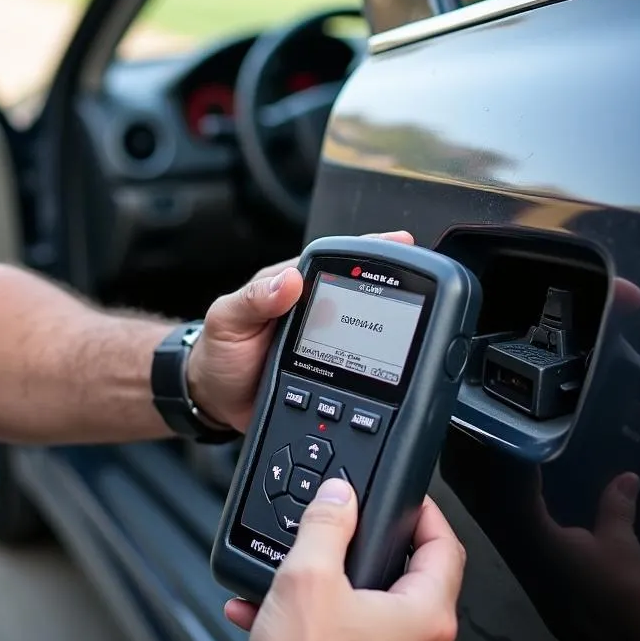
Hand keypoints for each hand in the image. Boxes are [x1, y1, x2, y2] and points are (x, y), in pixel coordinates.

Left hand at [188, 231, 414, 430]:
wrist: (212, 398)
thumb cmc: (218, 351)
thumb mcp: (226, 319)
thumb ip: (254, 299)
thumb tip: (289, 280)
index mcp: (292, 285)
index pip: (337, 261)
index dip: (371, 253)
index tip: (401, 242)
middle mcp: (315, 310)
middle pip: (363, 294)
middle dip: (396, 287)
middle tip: (426, 286)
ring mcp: (326, 342)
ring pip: (367, 332)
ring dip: (391, 332)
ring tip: (425, 325)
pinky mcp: (329, 375)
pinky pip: (359, 371)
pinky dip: (377, 371)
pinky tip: (395, 372)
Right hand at [226, 479, 464, 640]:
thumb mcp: (307, 575)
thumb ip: (327, 523)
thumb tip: (340, 496)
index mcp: (428, 620)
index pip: (446, 548)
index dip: (427, 515)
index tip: (410, 502)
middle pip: (412, 588)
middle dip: (370, 563)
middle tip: (342, 547)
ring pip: (380, 628)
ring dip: (339, 604)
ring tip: (295, 595)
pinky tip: (288, 631)